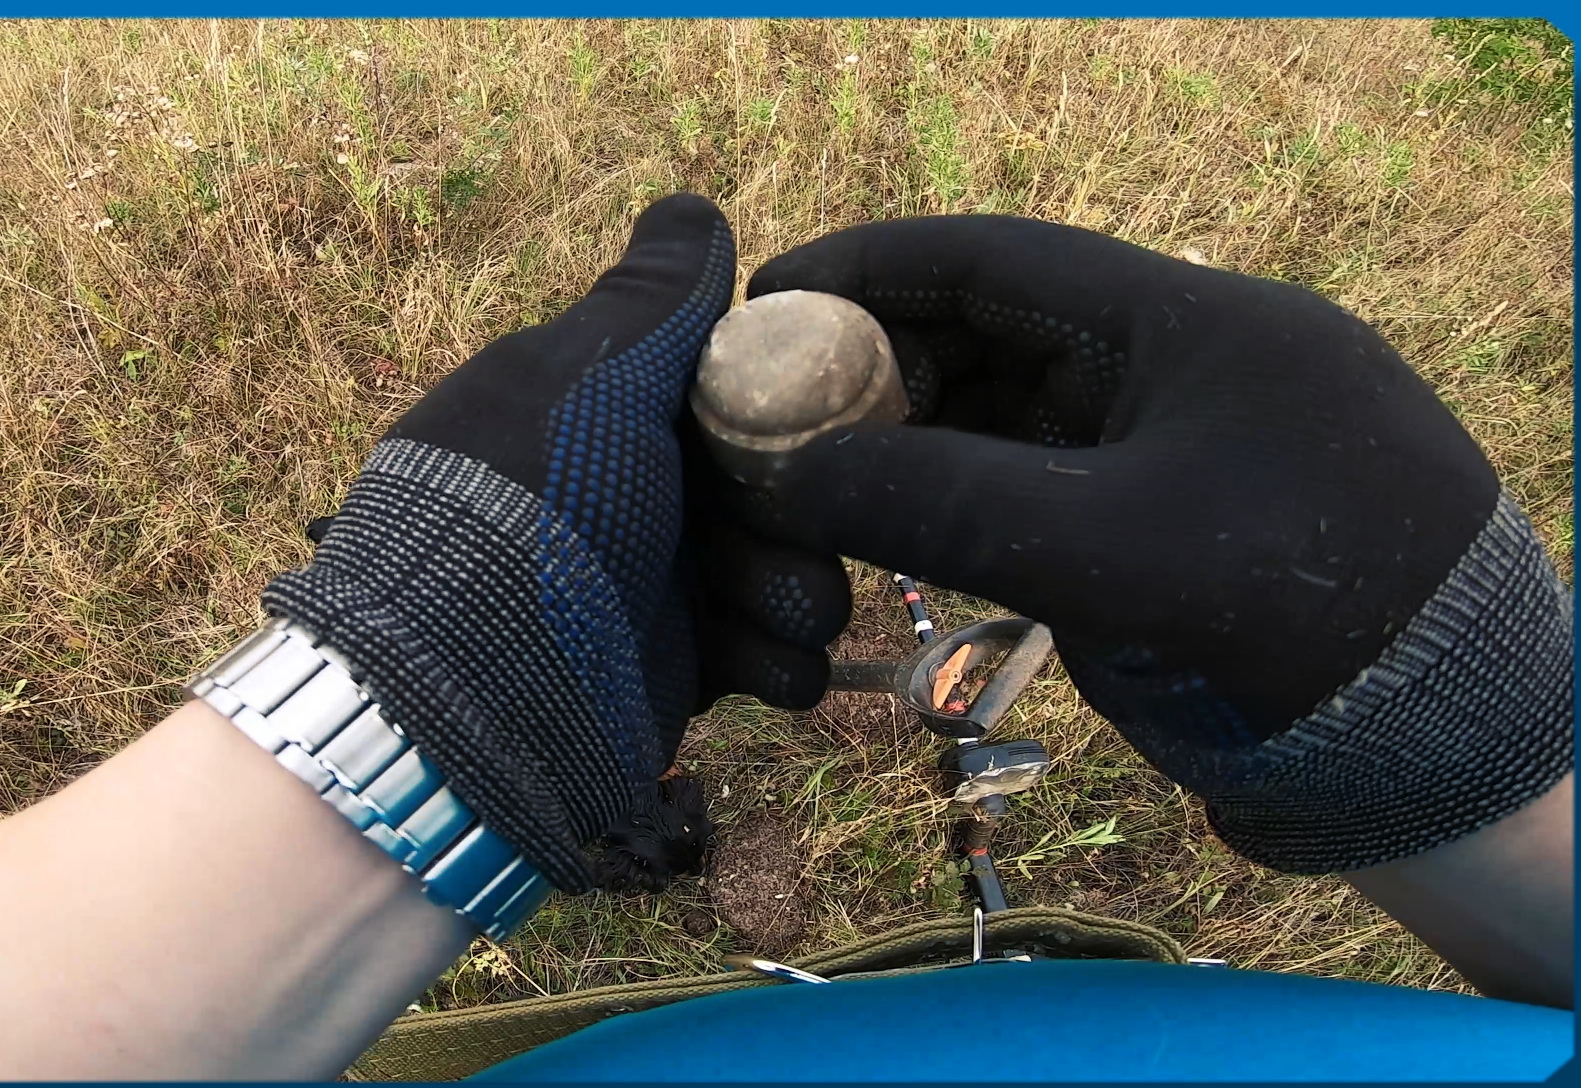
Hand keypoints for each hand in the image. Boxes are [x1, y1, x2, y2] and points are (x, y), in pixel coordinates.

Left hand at [262, 194, 805, 891]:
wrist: (477, 682)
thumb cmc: (534, 503)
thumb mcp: (589, 376)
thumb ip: (652, 300)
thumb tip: (692, 206)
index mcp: (608, 413)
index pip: (734, 394)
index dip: (788, 409)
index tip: (827, 422)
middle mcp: (637, 495)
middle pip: (777, 491)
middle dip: (803, 517)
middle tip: (798, 535)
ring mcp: (659, 588)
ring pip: (786, 577)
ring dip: (797, 593)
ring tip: (776, 613)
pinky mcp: (678, 672)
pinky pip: (768, 659)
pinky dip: (778, 664)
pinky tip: (767, 667)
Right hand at [723, 215, 1571, 872]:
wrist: (1441, 740)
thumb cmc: (1300, 617)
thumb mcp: (1114, 550)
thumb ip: (945, 506)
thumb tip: (793, 480)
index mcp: (1184, 323)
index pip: (995, 261)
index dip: (870, 268)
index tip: (767, 296)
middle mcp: (1169, 371)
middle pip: (988, 338)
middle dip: (873, 369)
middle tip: (768, 416)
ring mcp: (1165, 453)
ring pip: (1001, 424)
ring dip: (906, 449)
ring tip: (811, 487)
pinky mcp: (1158, 532)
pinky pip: (1028, 497)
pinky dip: (954, 512)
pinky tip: (890, 538)